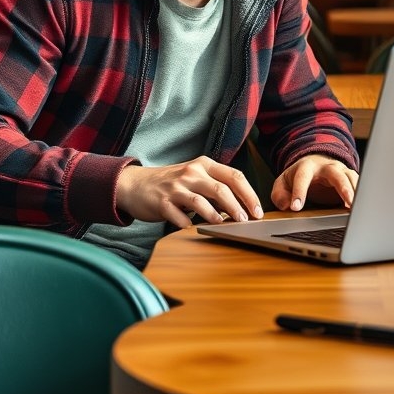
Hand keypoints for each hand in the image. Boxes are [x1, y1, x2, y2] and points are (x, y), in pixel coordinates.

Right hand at [115, 156, 263, 227]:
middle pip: (221, 189)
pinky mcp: (162, 202)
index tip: (258, 211)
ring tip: (225, 225)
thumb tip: (242, 206)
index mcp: (204, 164)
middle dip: (237, 206)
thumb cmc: (172, 183)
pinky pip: (179, 216)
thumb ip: (216, 186)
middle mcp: (191, 172)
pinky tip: (194, 229)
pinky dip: (189, 224)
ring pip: (202, 201)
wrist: (135, 184)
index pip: (234, 176)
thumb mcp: (195, 177)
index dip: (249, 194)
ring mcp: (176, 187)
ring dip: (217, 216)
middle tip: (246, 221)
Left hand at [271, 154, 357, 212]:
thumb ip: (280, 194)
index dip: (299, 192)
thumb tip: (286, 205)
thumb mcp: (283, 183)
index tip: (296, 207)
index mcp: (307, 166)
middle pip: (337, 174)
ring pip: (352, 178)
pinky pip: (358, 185)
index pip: (302, 178)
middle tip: (348, 202)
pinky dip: (361, 196)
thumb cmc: (299, 175)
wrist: (315, 162)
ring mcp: (341, 171)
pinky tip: (361, 210)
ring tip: (358, 208)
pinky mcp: (349, 178)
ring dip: (357, 192)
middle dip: (343, 187)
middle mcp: (327, 166)